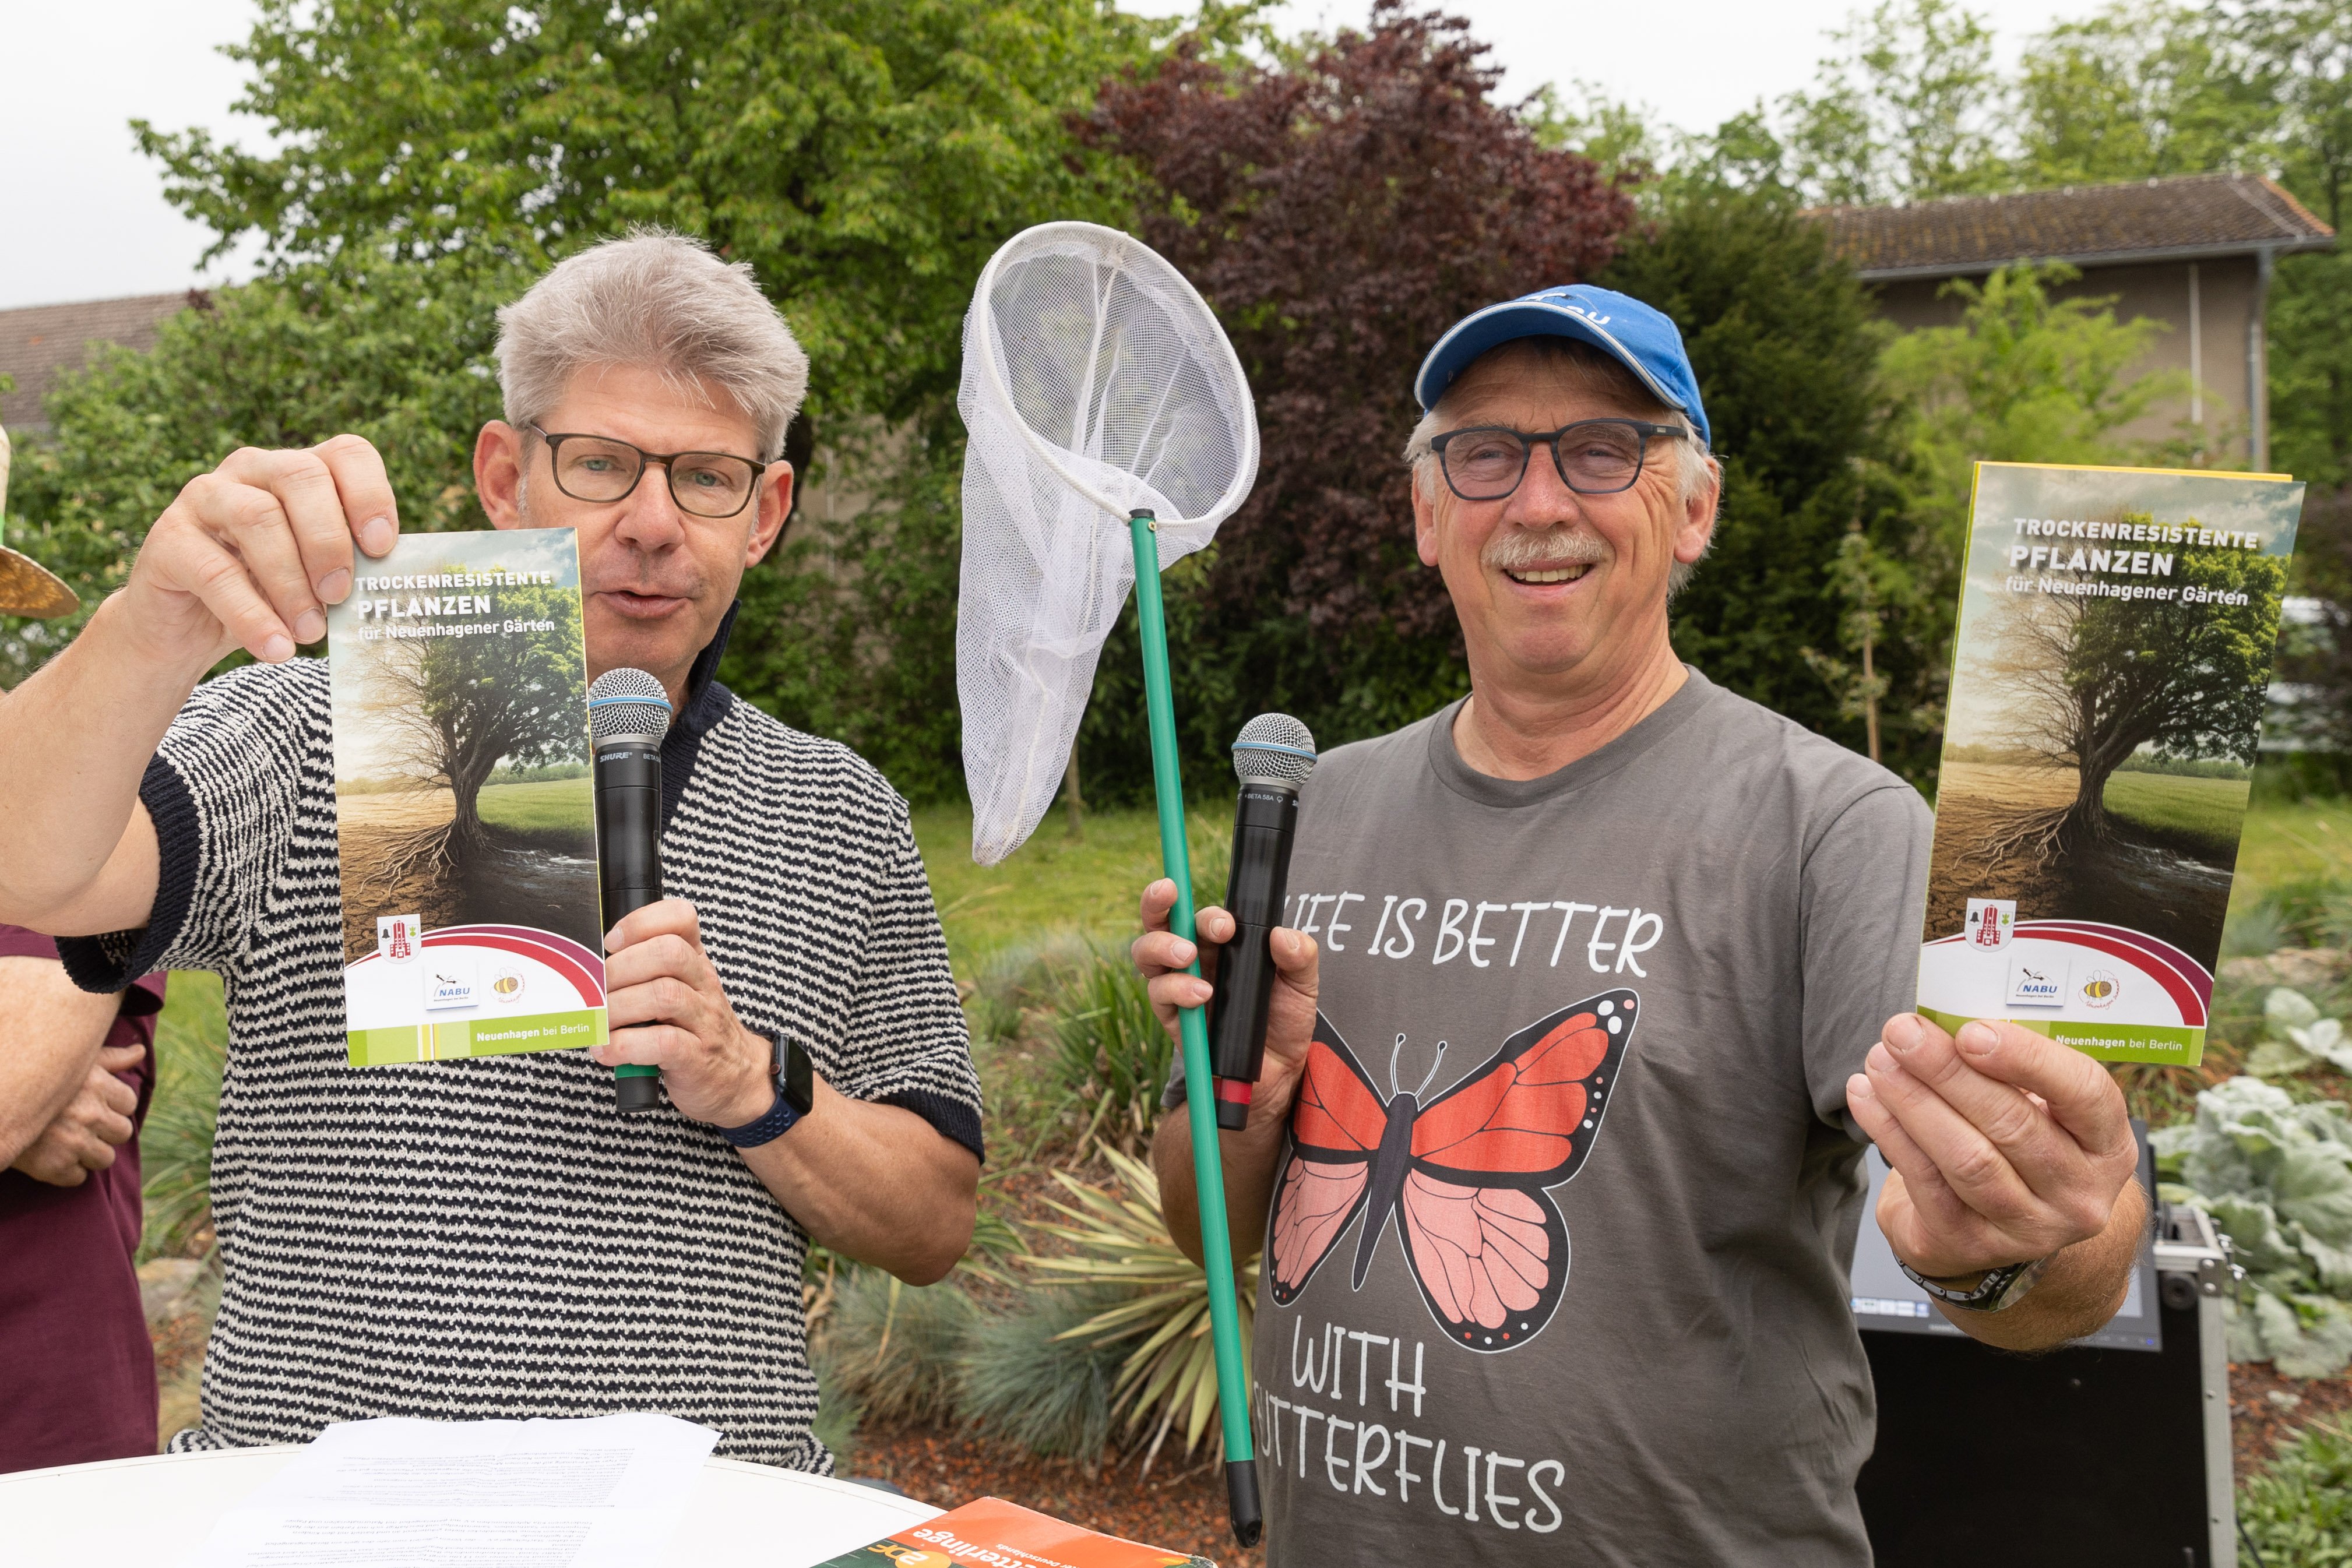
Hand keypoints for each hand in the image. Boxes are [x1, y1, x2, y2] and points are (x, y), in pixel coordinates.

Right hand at [12, 1042, 141, 1186]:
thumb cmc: (37, 1083)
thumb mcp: (73, 1064)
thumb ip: (110, 1059)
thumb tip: (140, 1051)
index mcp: (96, 1085)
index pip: (129, 1103)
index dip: (113, 1106)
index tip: (94, 1105)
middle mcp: (89, 1114)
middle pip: (123, 1133)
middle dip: (106, 1131)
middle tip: (83, 1126)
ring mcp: (73, 1142)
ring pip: (105, 1159)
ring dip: (90, 1154)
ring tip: (69, 1142)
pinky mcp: (54, 1167)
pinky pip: (78, 1178)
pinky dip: (67, 1171)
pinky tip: (52, 1156)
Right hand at [122, 436, 399, 673]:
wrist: (186, 628)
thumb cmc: (268, 595)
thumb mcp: (315, 577)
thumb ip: (349, 568)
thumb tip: (394, 589)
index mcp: (299, 471)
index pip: (346, 454)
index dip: (371, 494)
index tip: (383, 547)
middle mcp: (251, 470)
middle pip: (302, 477)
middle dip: (330, 540)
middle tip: (341, 596)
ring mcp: (204, 497)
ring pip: (258, 519)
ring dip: (292, 583)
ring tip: (311, 631)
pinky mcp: (168, 539)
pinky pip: (215, 572)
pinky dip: (252, 616)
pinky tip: (276, 648)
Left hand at [590, 898, 773, 1127]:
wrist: (736, 1077)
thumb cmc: (693, 1030)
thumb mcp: (679, 991)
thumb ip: (643, 974)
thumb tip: (586, 971)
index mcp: (695, 962)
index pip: (681, 919)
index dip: (641, 922)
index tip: (611, 943)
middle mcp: (703, 984)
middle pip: (669, 953)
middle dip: (620, 968)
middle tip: (596, 991)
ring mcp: (703, 1020)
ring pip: (664, 995)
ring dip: (618, 1008)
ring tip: (598, 1023)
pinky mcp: (697, 1056)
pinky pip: (664, 1042)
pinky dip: (625, 1045)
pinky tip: (607, 1050)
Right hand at [1130, 878, 1319, 1129]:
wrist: (1278, 1070)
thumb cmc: (1284, 1018)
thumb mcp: (1303, 984)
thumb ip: (1300, 956)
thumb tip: (1282, 936)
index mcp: (1222, 942)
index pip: (1201, 913)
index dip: (1205, 911)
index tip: (1226, 924)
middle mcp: (1195, 957)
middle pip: (1160, 921)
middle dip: (1157, 905)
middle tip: (1173, 901)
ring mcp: (1178, 986)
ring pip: (1147, 954)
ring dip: (1161, 947)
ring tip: (1187, 957)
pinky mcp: (1173, 1017)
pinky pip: (1159, 996)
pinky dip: (1176, 990)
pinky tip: (1201, 996)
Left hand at [1848, 1014, 2137, 1279]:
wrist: (2002, 1224)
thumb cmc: (2018, 1140)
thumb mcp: (2037, 1105)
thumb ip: (2008, 1067)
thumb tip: (1946, 1022)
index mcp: (2107, 1144)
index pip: (2085, 1094)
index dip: (2028, 1059)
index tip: (1970, 1031)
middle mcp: (2080, 1193)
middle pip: (2012, 1125)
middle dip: (1948, 1072)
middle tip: (1901, 1032)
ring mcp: (2029, 1227)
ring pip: (1966, 1158)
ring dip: (1914, 1102)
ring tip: (1879, 1061)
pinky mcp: (1972, 1244)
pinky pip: (1926, 1183)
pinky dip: (1889, 1133)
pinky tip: (1865, 1096)